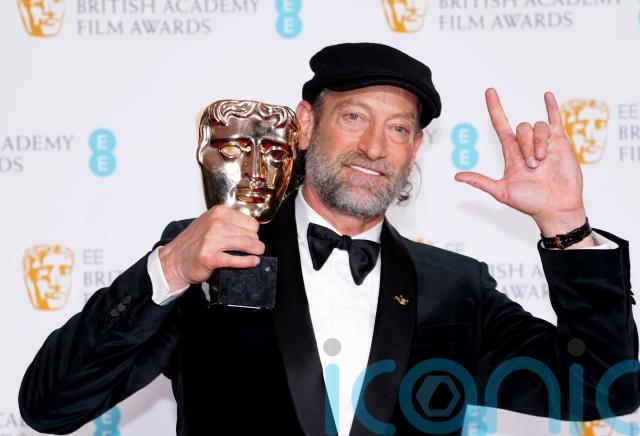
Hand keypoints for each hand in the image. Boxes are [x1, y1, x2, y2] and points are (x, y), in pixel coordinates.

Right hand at [159, 206, 264, 290]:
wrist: (174, 260)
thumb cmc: (194, 243)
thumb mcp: (210, 223)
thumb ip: (229, 222)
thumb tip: (252, 229)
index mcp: (219, 212)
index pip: (251, 222)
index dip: (253, 232)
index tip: (251, 238)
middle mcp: (216, 223)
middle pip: (251, 233)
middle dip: (255, 243)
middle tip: (253, 249)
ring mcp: (212, 240)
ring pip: (247, 244)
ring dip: (256, 252)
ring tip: (255, 255)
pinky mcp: (210, 257)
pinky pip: (236, 259)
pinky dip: (248, 261)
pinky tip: (252, 262)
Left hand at [455, 88, 590, 239]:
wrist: (555, 208)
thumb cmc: (530, 202)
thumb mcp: (501, 191)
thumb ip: (480, 181)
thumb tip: (457, 176)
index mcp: (511, 153)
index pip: (500, 125)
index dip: (495, 108)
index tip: (490, 92)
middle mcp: (526, 146)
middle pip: (521, 128)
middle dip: (526, 145)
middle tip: (532, 165)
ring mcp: (543, 143)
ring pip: (537, 127)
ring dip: (538, 143)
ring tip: (542, 161)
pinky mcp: (560, 143)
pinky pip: (555, 120)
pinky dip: (552, 107)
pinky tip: (547, 96)